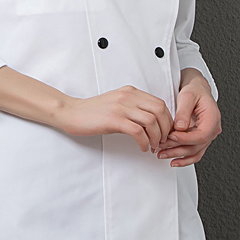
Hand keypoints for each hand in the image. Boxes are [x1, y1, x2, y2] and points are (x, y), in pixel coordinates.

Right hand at [57, 85, 172, 152]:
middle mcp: (127, 96)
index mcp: (129, 92)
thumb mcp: (117, 103)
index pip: (159, 103)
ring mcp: (120, 107)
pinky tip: (142, 147)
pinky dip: (145, 142)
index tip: (165, 132)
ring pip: (152, 121)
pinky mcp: (114, 119)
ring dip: (157, 137)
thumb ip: (133, 106)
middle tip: (162, 141)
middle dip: (165, 129)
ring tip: (152, 146)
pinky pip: (138, 132)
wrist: (71, 112)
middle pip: (160, 110)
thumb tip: (153, 121)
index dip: (167, 120)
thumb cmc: (93, 111)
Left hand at [158, 69, 221, 166]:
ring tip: (162, 154)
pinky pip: (194, 151)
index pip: (201, 135)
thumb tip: (179, 127)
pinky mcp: (200, 138)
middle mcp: (212, 130)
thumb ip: (183, 111)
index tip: (171, 137)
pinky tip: (173, 160)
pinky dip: (184, 157)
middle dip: (177, 149)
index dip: (185, 138)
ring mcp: (207, 135)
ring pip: (194, 151)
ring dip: (178, 155)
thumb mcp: (187, 96)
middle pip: (197, 146)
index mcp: (212, 118)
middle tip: (161, 148)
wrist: (198, 90)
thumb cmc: (194, 91)